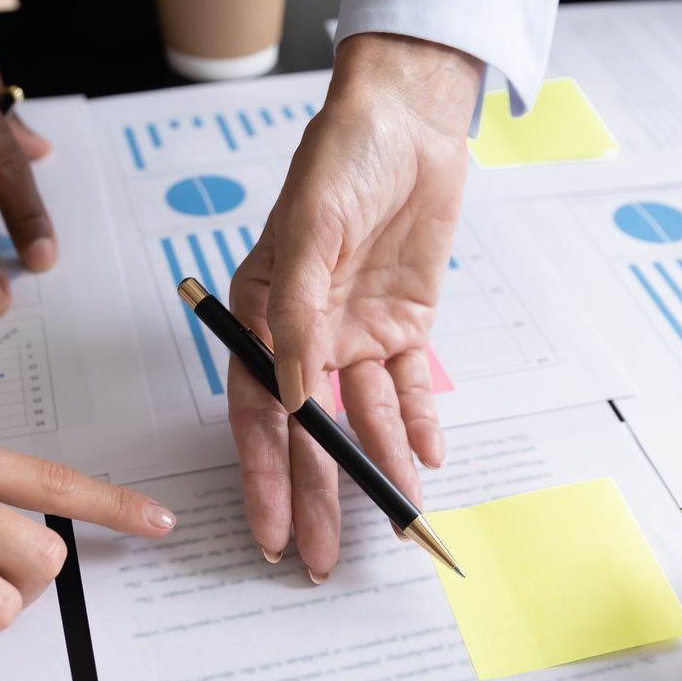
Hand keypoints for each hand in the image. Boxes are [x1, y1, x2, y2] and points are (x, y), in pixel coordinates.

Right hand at [226, 33, 478, 580]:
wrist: (409, 121)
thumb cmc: (342, 158)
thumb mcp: (312, 228)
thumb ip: (298, 314)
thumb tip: (289, 394)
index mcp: (261, 311)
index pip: (255, 410)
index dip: (261, 473)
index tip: (267, 530)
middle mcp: (303, 333)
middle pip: (308, 431)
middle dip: (314, 496)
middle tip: (317, 559)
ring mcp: (354, 333)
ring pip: (363, 418)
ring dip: (374, 468)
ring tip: (391, 522)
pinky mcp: (402, 325)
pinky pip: (409, 387)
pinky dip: (418, 422)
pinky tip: (426, 460)